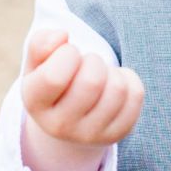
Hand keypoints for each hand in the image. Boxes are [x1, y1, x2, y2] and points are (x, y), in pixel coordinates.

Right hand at [19, 28, 144, 170]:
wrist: (68, 118)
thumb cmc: (52, 79)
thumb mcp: (38, 62)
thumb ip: (41, 43)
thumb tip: (62, 35)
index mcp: (35, 104)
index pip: (54, 77)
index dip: (67, 54)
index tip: (68, 53)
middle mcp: (60, 126)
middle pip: (92, 82)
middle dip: (94, 60)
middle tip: (87, 63)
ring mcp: (90, 135)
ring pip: (117, 89)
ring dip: (112, 71)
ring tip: (101, 74)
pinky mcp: (116, 134)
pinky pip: (135, 95)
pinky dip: (129, 79)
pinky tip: (114, 83)